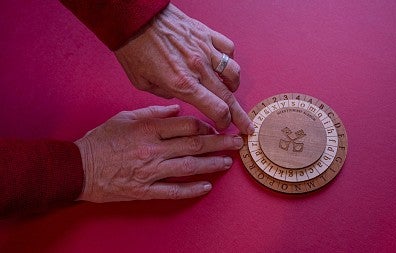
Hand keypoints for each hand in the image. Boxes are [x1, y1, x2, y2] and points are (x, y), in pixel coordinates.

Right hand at [74, 105, 243, 201]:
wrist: (78, 168)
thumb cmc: (101, 140)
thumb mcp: (124, 117)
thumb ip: (152, 113)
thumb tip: (177, 110)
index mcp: (149, 128)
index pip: (187, 125)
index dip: (207, 125)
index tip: (217, 127)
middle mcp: (153, 149)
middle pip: (195, 144)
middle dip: (220, 143)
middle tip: (237, 143)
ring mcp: (150, 171)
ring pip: (189, 166)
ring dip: (212, 164)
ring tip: (228, 162)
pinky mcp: (145, 190)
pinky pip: (174, 191)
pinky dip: (192, 189)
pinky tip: (207, 186)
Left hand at [114, 3, 253, 134]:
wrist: (135, 18)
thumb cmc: (134, 49)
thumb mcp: (142, 83)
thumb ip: (165, 93)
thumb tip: (179, 94)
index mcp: (183, 84)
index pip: (216, 109)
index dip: (224, 121)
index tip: (224, 126)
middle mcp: (198, 68)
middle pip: (229, 97)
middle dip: (240, 115)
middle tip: (247, 125)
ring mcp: (205, 50)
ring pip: (233, 73)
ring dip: (234, 86)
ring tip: (230, 90)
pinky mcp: (206, 34)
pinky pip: (228, 49)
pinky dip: (229, 59)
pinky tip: (224, 64)